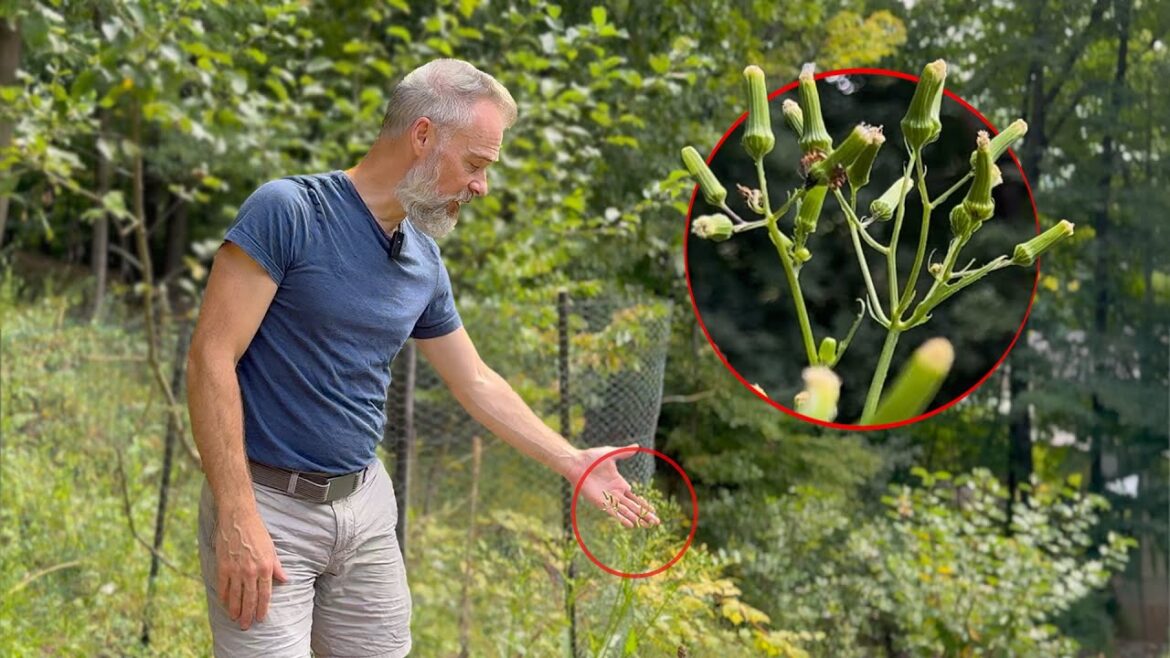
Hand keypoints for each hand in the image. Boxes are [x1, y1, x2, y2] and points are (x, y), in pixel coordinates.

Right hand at [215, 507, 287, 629]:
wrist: (238, 518)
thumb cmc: (257, 532)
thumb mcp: (272, 549)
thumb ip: (277, 567)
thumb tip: (285, 580)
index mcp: (265, 567)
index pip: (264, 594)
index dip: (262, 608)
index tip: (260, 618)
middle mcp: (251, 571)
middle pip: (249, 598)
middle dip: (248, 614)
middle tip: (246, 626)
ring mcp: (236, 570)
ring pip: (235, 596)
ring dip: (235, 609)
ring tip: (235, 619)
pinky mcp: (223, 566)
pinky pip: (223, 586)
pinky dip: (224, 597)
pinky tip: (225, 604)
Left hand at [567, 444, 660, 528]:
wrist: (576, 463)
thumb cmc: (591, 457)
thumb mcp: (611, 454)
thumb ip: (624, 452)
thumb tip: (637, 446)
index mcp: (619, 483)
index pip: (635, 497)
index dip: (644, 504)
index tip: (653, 509)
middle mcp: (615, 493)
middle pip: (634, 507)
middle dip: (645, 514)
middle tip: (657, 522)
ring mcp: (608, 498)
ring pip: (626, 511)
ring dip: (636, 518)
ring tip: (646, 526)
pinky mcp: (600, 502)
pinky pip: (613, 512)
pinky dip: (622, 518)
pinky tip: (630, 524)